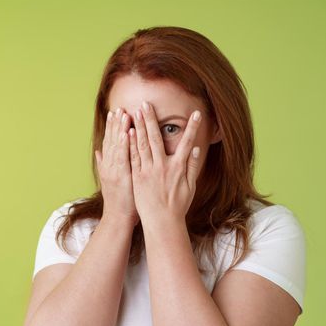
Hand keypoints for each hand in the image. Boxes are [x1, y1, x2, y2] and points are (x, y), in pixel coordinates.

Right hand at [95, 107, 139, 227]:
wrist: (118, 218)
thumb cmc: (121, 200)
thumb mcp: (111, 180)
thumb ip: (104, 164)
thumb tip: (98, 151)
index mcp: (109, 166)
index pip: (110, 142)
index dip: (112, 127)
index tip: (115, 112)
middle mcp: (110, 166)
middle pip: (112, 141)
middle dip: (116, 124)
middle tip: (119, 108)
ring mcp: (115, 170)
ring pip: (117, 146)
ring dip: (119, 129)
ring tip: (123, 114)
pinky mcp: (122, 176)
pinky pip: (124, 157)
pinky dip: (124, 144)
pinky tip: (127, 132)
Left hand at [128, 101, 201, 226]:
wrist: (162, 222)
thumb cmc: (178, 206)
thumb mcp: (190, 187)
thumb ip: (192, 167)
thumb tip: (195, 149)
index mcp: (178, 167)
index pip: (187, 142)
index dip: (193, 127)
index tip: (196, 114)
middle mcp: (163, 166)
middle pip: (156, 137)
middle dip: (152, 119)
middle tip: (146, 104)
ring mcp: (149, 171)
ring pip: (143, 144)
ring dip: (139, 126)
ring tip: (135, 111)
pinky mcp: (137, 177)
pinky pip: (133, 157)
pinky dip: (131, 144)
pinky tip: (128, 131)